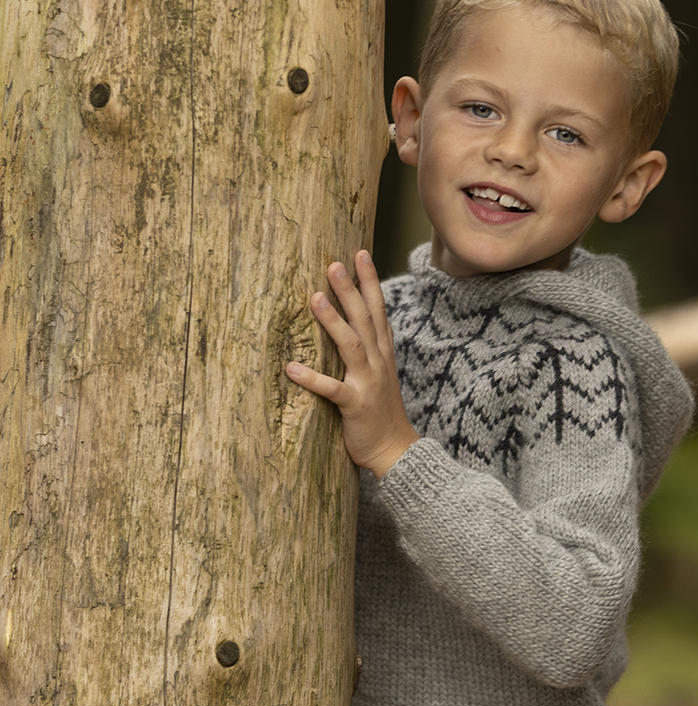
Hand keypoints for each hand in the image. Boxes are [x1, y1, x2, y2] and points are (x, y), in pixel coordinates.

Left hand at [286, 251, 418, 476]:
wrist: (397, 451)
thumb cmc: (382, 412)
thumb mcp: (382, 374)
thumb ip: (374, 347)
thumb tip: (363, 322)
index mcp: (383, 354)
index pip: (378, 310)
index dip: (370, 282)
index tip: (360, 254)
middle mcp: (378, 363)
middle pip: (364, 319)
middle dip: (350, 290)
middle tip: (334, 264)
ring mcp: (368, 383)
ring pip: (351, 346)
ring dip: (332, 321)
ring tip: (314, 298)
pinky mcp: (355, 406)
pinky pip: (332, 390)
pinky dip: (312, 379)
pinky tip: (292, 368)